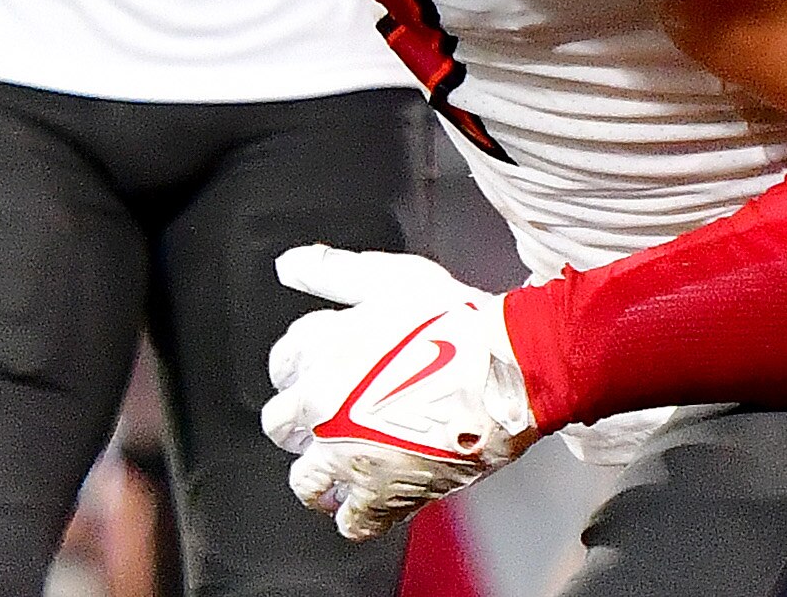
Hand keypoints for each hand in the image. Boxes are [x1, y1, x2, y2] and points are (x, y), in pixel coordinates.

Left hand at [259, 245, 539, 540]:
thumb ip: (333, 272)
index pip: (281, 364)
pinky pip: (353, 522)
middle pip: (281, 426)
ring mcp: (350, 460)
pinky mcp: (386, 496)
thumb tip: (289, 265)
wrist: (506, 369)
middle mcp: (322, 414)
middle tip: (334, 412)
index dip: (304, 361)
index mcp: (319, 357)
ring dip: (320, 473)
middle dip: (302, 418)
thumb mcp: (389, 278)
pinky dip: (359, 513)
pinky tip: (374, 493)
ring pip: (306, 484)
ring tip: (344, 461)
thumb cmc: (454, 320)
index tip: (326, 362)